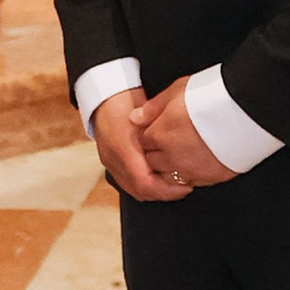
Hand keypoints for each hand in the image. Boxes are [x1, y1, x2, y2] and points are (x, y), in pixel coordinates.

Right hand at [90, 84, 188, 203]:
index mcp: (123, 148)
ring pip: (134, 189)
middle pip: (140, 191)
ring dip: (156, 191)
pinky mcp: (110, 162)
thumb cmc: (126, 99)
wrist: (103, 95)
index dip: (168, 190)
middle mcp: (114, 159)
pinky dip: (145, 186)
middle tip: (184, 188)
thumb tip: (180, 151)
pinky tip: (159, 179)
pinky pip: (128, 183)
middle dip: (165, 194)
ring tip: (174, 186)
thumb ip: (160, 131)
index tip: (186, 186)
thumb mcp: (147, 111)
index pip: (145, 183)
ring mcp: (110, 162)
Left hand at [132, 78, 236, 190]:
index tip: (157, 129)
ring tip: (183, 153)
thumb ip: (154, 107)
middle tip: (169, 141)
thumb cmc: (214, 95)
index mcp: (160, 134)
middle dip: (156, 153)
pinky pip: (192, 182)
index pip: (142, 141)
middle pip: (152, 162)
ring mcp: (191, 170)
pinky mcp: (210, 178)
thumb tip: (135, 117)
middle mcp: (172, 156)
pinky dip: (190, 175)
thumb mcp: (178, 90)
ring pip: (169, 177)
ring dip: (171, 168)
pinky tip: (197, 162)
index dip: (149, 134)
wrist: (247, 110)